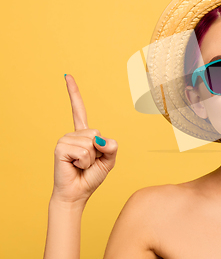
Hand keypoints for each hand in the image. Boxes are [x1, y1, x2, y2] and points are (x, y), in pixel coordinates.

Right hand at [51, 74, 117, 204]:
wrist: (77, 193)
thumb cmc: (91, 177)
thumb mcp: (108, 161)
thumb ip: (111, 147)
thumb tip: (102, 139)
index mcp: (83, 134)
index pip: (78, 109)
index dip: (73, 92)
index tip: (67, 75)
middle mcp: (73, 134)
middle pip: (97, 132)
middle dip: (99, 151)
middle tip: (89, 163)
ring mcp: (65, 139)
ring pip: (91, 142)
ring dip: (92, 158)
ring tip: (81, 165)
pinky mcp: (60, 147)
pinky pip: (84, 151)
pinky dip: (85, 161)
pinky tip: (75, 166)